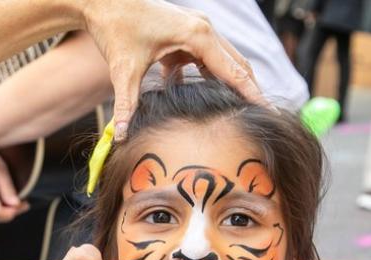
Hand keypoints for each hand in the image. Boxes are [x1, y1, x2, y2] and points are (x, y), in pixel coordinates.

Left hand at [80, 0, 265, 138]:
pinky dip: (202, 78)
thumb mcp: (123, 70)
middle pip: (236, 64)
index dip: (251, 93)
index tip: (267, 110)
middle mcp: (203, 29)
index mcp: (198, 35)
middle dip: (247, 91)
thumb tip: (121, 136)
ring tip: (233, 113)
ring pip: (221, 62)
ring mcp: (195, 29)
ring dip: (225, 85)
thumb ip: (127, 105)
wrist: (103, 1)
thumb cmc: (115, 28)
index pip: (234, 70)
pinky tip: (194, 98)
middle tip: (258, 117)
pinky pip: (202, 59)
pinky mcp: (184, 34)